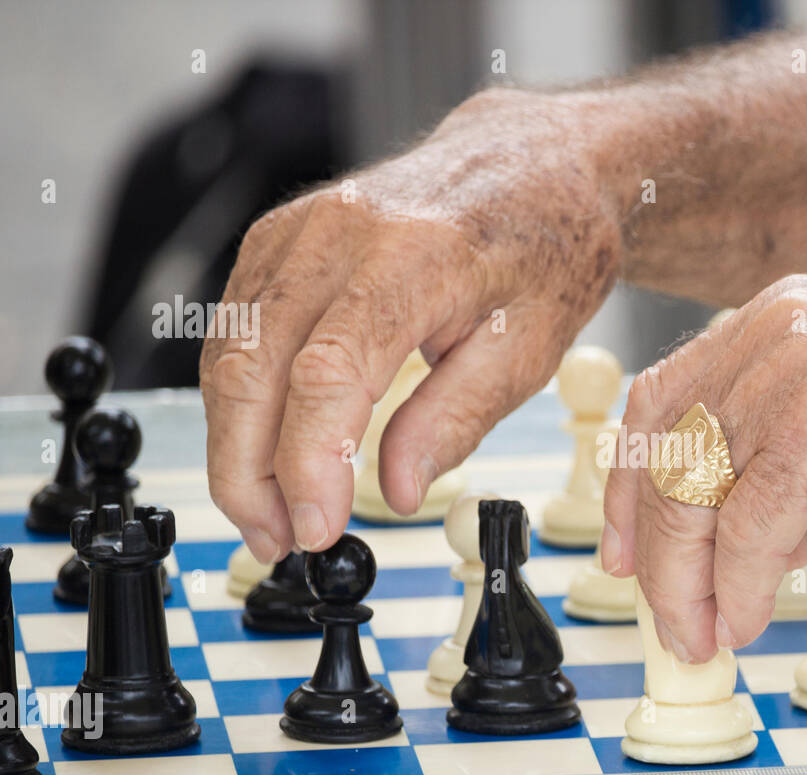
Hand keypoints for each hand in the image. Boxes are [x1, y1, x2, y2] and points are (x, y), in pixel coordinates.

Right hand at [200, 89, 621, 561]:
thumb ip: (456, 418)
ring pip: (229, 351)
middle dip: (249, 471)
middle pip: (254, 365)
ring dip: (233, 445)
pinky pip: (234, 329)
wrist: (531, 167)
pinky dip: (237, 399)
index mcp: (416, 255)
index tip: (315, 530)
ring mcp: (299, 229)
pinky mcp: (279, 240)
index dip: (308, 462)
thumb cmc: (542, 250)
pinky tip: (262, 451)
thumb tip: (396, 489)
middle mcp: (340, 231)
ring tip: (267, 514)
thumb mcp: (529, 347)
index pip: (328, 371)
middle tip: (278, 540)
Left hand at [602, 275, 806, 662]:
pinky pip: (748, 524)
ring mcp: (798, 368)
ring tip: (702, 637)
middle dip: (655, 553)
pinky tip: (746, 620)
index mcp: (777, 322)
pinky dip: (737, 586)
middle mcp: (776, 331)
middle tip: (666, 620)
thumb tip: (717, 565)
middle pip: (667, 452)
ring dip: (687, 583)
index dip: (629, 485)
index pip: (662, 401)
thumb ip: (777, 490)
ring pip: (695, 491)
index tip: (624, 552)